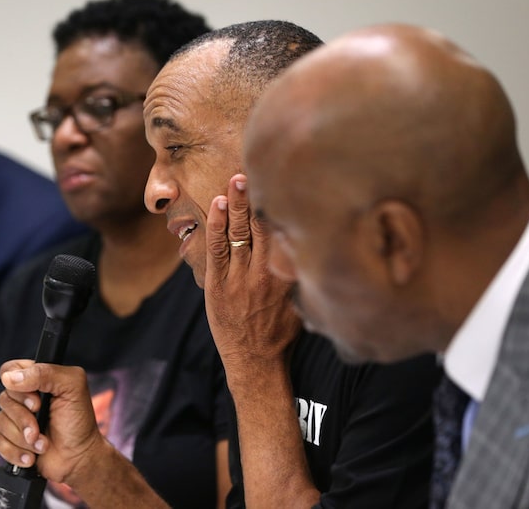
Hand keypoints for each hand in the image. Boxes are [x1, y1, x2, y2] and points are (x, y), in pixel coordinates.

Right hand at [0, 359, 104, 485]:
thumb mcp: (72, 387)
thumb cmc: (79, 421)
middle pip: (3, 399)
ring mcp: (16, 418)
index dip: (18, 386)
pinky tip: (31, 455)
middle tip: (41, 426)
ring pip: (0, 422)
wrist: (79, 458)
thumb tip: (10, 378)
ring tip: (41, 444)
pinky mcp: (10, 439)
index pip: (10, 370)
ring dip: (23, 438)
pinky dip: (15, 451)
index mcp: (37, 378)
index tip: (37, 402)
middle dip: (24, 418)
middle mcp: (24, 397)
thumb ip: (45, 373)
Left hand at [204, 174, 302, 380]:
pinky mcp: (218, 284)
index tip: (283, 182)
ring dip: (237, 203)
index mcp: (289, 274)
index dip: (282, 206)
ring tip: (237, 178)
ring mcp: (240, 277)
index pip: (286, 232)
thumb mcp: (302, 300)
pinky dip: (217, 224)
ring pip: (238, 232)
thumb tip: (312, 243)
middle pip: (261, 225)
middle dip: (257, 195)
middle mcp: (266, 272)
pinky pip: (216, 248)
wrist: (256, 361)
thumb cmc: (283, 331)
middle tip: (254, 167)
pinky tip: (219, 204)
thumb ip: (302, 271)